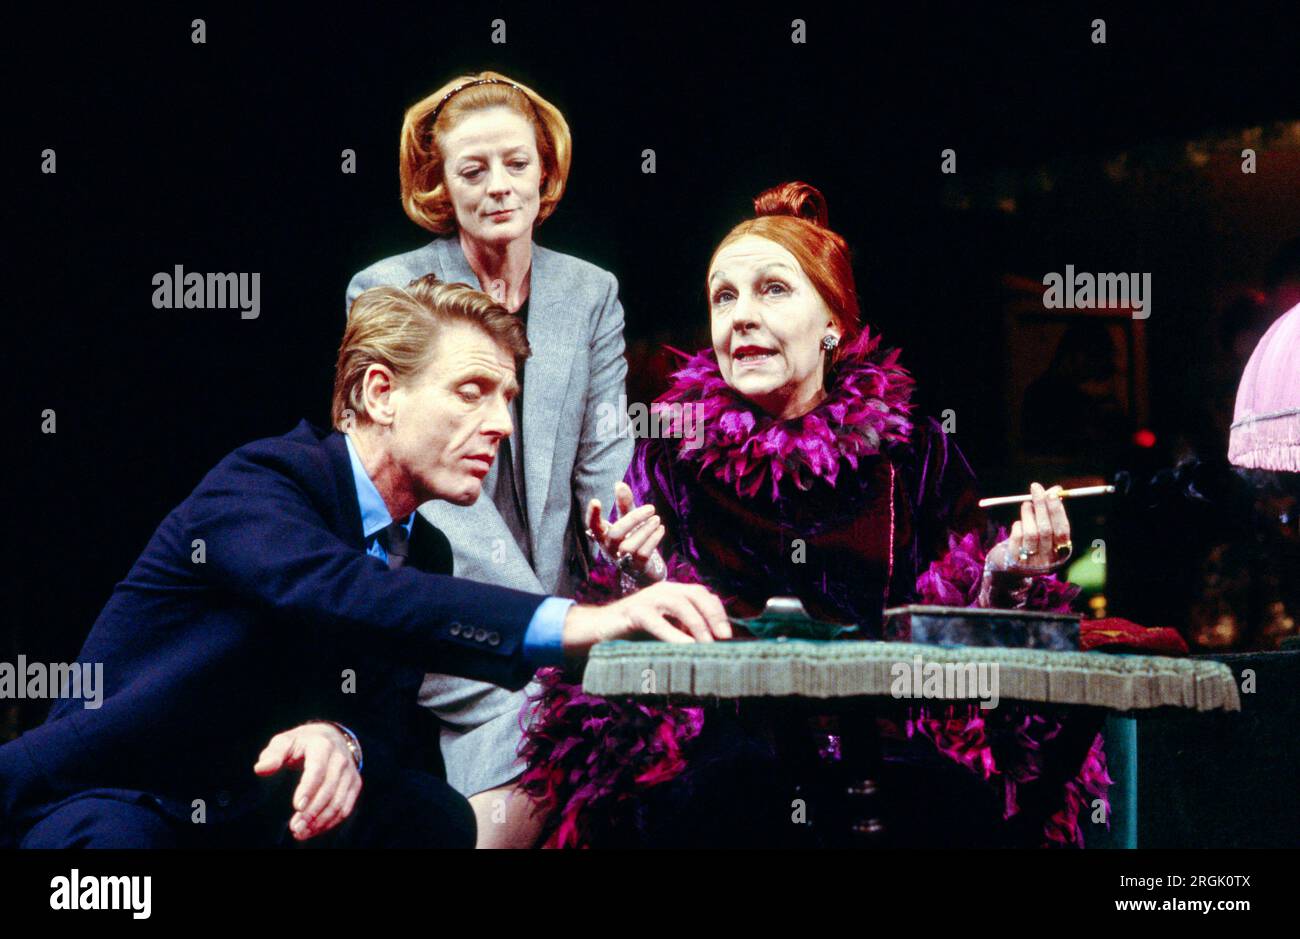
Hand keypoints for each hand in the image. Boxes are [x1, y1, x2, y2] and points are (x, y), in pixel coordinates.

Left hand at [253, 722, 361, 841]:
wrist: (330, 737)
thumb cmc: (301, 743)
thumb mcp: (285, 742)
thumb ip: (273, 755)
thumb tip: (260, 769)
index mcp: (322, 746)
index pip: (317, 769)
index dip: (308, 789)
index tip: (297, 807)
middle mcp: (340, 759)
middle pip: (328, 789)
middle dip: (311, 812)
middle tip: (294, 827)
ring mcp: (349, 772)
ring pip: (338, 802)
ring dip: (320, 821)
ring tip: (301, 832)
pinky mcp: (354, 784)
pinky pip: (345, 807)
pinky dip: (330, 822)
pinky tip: (313, 829)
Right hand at [562, 581, 731, 654]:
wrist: (596, 630)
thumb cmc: (633, 633)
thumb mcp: (664, 628)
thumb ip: (683, 630)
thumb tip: (711, 646)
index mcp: (671, 591)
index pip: (702, 593)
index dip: (717, 611)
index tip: (726, 634)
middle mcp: (662, 590)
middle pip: (696, 594)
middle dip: (713, 614)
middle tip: (723, 638)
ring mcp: (647, 599)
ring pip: (680, 604)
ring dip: (697, 625)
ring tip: (707, 645)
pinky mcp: (633, 612)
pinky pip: (657, 622)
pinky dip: (674, 635)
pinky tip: (686, 647)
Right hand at [586, 482, 665, 581]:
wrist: (641, 566)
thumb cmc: (631, 537)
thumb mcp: (627, 519)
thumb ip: (624, 504)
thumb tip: (619, 483)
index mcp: (603, 535)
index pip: (593, 526)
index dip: (592, 515)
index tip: (596, 500)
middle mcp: (609, 548)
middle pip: (615, 534)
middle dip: (634, 519)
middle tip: (651, 508)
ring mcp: (622, 559)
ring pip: (630, 545)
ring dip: (646, 530)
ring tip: (657, 519)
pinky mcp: (636, 566)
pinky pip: (643, 553)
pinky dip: (653, 539)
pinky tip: (661, 529)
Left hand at [985, 482, 1072, 574]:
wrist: (1009, 568)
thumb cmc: (1030, 543)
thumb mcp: (1043, 529)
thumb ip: (1049, 511)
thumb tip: (1055, 490)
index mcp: (1060, 552)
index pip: (1062, 530)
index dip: (1058, 511)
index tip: (1052, 493)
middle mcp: (1048, 559)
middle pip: (1047, 530)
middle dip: (1042, 506)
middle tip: (1036, 488)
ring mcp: (1031, 562)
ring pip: (1031, 533)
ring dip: (1028, 513)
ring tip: (1026, 504)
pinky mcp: (1015, 561)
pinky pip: (1017, 537)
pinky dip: (1018, 525)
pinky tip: (1019, 524)